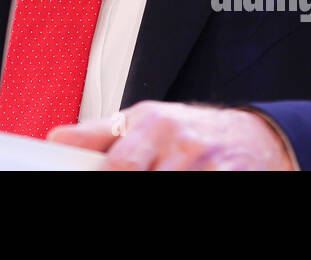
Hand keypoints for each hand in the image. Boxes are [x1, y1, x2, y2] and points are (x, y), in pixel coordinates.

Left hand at [47, 101, 295, 170]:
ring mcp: (207, 164)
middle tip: (134, 176)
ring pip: (167, 184)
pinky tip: (182, 180)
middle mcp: (181, 142)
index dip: (104, 177)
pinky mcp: (231, 178)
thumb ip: (98, 134)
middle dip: (132, 182)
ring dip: (159, 188)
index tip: (85, 179)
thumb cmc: (187, 132)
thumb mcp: (142, 122)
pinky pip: (202, 188)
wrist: (254, 138)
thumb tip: (56, 142)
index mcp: (152, 124)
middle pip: (136, 176)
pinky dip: (185, 188)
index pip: (118, 165)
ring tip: (160, 175)